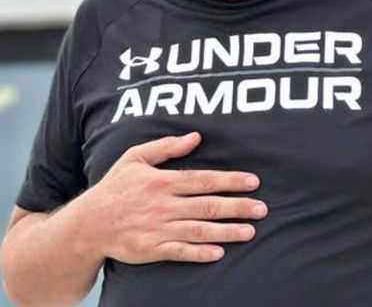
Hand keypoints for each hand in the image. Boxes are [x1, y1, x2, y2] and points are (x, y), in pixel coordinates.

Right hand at [81, 132, 267, 263]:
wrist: (89, 223)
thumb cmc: (116, 186)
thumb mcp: (135, 157)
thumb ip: (166, 146)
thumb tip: (195, 137)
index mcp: (161, 181)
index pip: (203, 180)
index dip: (230, 180)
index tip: (252, 181)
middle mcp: (163, 205)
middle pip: (207, 205)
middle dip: (237, 206)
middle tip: (262, 208)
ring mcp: (158, 229)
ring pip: (199, 230)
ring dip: (226, 231)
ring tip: (250, 231)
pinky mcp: (152, 250)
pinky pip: (181, 252)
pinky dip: (201, 253)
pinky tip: (220, 253)